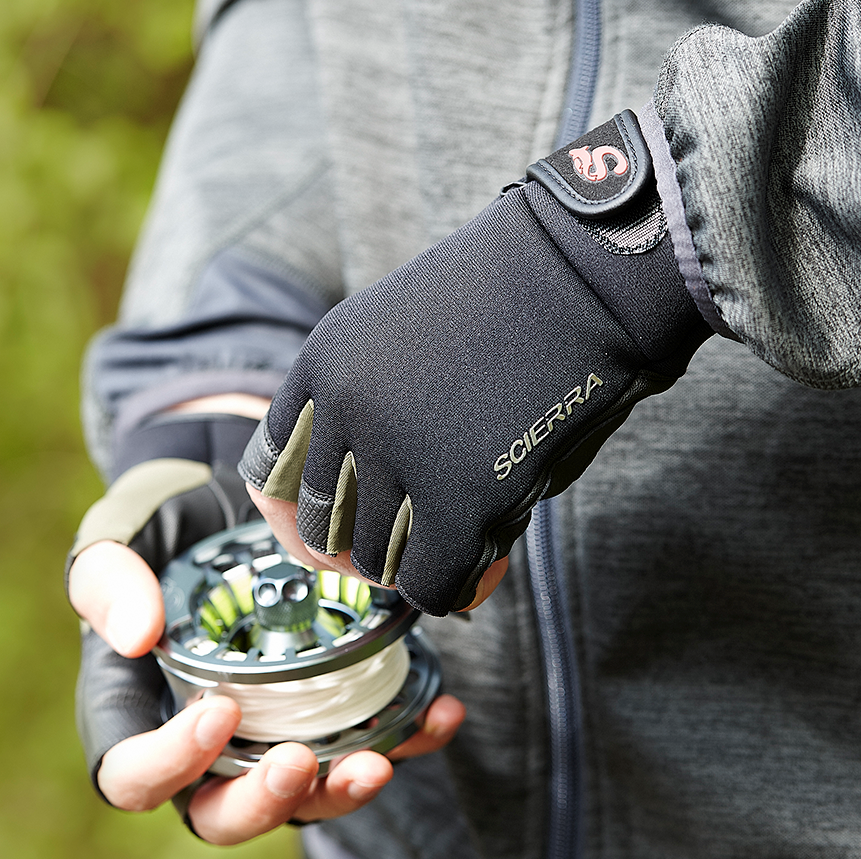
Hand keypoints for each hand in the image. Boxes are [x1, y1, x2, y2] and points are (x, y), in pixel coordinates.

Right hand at [71, 538, 465, 843]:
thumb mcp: (125, 536)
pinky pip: (369, 743)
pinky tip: (439, 711)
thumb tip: (136, 638)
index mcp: (142, 712)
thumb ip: (107, 579)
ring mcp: (276, 730)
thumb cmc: (171, 526)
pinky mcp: (334, 709)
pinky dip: (409, 738)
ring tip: (379, 760)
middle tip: (299, 763)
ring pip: (303, 799)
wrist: (239, 504)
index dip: (169, 764)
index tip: (219, 708)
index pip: (133, 774)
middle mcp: (209, 741)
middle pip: (222, 814)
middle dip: (264, 804)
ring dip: (342, 791)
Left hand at [239, 110, 711, 615]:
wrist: (587, 269)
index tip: (339, 530)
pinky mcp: (461, 496)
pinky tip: (474, 569)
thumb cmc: (514, 298)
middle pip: (325, 524)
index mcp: (324, 364)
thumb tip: (377, 512)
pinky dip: (446, 589)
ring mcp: (399, 453)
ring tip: (459, 538)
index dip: (306, 511)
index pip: (273, 471)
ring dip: (412, 563)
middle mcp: (346, 409)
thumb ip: (375, 412)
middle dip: (364, 545)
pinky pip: (430, 583)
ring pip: (375, 559)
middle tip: (411, 544)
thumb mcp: (409, 337)